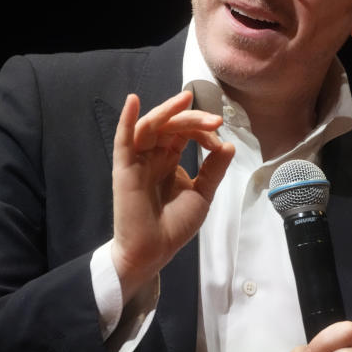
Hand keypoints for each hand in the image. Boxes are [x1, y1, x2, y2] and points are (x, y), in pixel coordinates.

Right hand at [110, 91, 234, 298]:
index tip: (219, 143)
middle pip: (171, 125)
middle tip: (215, 120)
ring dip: (168, 111)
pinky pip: (123, 140)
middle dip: (193, 118)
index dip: (203, 131)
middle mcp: (153, 155)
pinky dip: (126, 119)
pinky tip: (132, 101)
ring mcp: (138, 159)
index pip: (185, 132)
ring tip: (185, 99)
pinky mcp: (124, 168)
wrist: (154, 251)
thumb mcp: (202, 194)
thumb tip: (228, 145)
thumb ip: (213, 170)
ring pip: (150, 126)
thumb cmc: (174, 225)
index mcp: (169, 159)